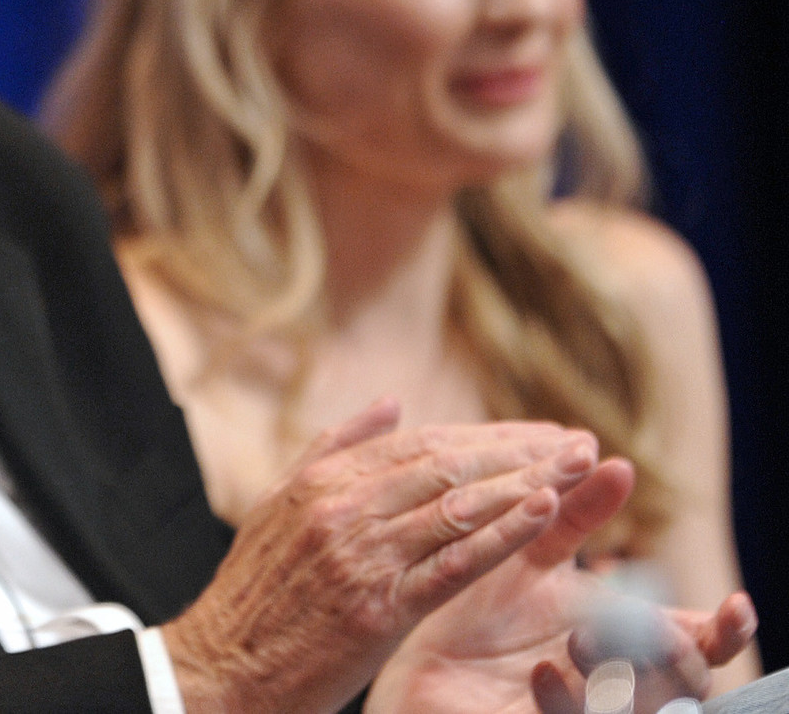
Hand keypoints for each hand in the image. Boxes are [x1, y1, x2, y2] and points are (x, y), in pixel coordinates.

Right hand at [162, 399, 600, 713]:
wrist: (223, 667)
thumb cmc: (255, 594)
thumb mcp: (278, 507)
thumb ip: (333, 450)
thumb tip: (391, 404)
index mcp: (319, 480)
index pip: (420, 443)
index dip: (487, 434)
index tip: (539, 432)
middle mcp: (341, 507)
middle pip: (449, 465)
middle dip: (521, 450)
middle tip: (578, 442)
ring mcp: (361, 555)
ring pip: (459, 505)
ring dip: (529, 481)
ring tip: (581, 468)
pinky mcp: (380, 608)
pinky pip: (454, 562)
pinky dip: (503, 533)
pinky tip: (545, 513)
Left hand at [366, 459, 755, 713]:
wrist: (411, 665)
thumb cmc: (474, 608)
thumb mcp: (525, 554)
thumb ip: (570, 513)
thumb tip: (614, 460)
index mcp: (621, 633)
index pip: (695, 637)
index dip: (726, 629)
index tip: (737, 606)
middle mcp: (616, 676)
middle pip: (686, 681)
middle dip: (678, 655)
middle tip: (652, 627)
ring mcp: (586, 706)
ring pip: (641, 706)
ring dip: (621, 673)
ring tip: (583, 641)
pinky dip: (565, 698)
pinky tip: (540, 672)